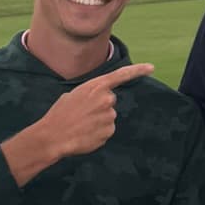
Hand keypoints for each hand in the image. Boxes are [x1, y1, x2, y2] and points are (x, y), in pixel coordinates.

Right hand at [7, 62, 155, 179]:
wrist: (53, 136)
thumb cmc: (60, 114)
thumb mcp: (73, 95)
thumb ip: (91, 94)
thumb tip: (98, 102)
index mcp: (95, 86)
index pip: (120, 75)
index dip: (137, 71)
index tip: (151, 68)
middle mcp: (106, 100)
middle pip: (110, 101)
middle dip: (100, 106)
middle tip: (83, 113)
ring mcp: (109, 116)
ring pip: (108, 117)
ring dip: (98, 121)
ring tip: (82, 124)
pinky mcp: (109, 132)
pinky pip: (107, 130)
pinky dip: (98, 133)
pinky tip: (85, 133)